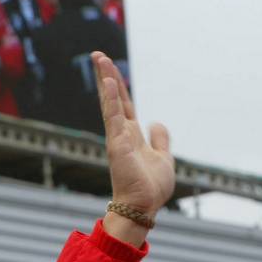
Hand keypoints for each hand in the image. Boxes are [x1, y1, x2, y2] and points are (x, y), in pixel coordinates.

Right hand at [94, 51, 173, 243]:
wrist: (143, 207)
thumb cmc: (151, 188)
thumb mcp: (164, 157)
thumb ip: (160, 139)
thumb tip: (156, 122)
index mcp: (132, 135)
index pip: (123, 103)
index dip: (117, 85)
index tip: (109, 67)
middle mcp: (122, 133)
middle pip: (113, 97)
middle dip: (106, 75)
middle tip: (98, 54)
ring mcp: (118, 137)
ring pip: (110, 102)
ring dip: (105, 79)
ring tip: (99, 58)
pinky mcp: (117, 143)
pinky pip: (113, 116)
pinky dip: (109, 98)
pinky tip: (107, 81)